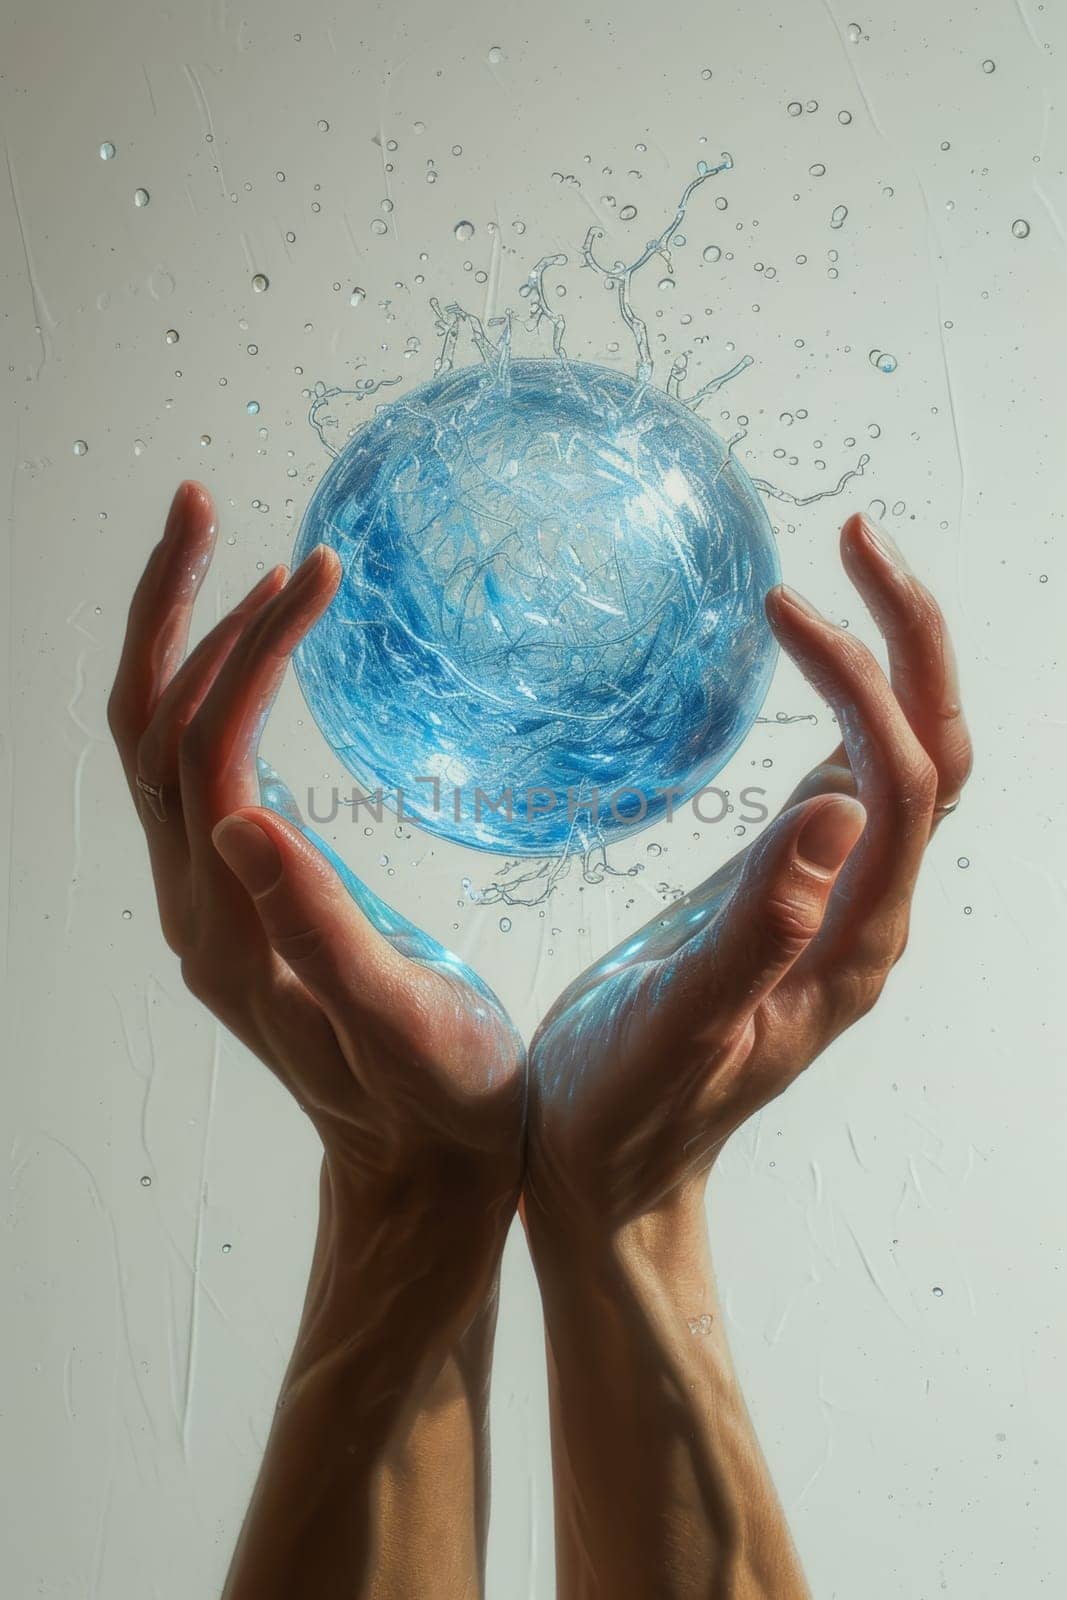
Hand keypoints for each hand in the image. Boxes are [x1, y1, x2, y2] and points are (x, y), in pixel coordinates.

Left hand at [108, 482, 522, 1220]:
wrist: (425, 1175)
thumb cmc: (441, 1100)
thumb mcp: (398, 1022)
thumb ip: (319, 926)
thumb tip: (243, 818)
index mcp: (233, 924)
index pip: (206, 748)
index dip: (250, 647)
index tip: (321, 569)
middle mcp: (199, 905)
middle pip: (144, 729)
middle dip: (173, 610)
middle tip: (209, 505)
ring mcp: (211, 904)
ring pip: (160, 748)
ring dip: (186, 643)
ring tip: (241, 556)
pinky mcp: (239, 902)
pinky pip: (198, 776)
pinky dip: (218, 694)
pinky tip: (264, 656)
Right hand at [525, 512, 971, 1236]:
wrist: (609, 1168)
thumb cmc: (629, 1108)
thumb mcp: (683, 1028)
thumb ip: (758, 928)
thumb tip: (840, 808)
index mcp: (852, 943)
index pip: (904, 783)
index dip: (861, 683)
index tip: (782, 607)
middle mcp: (864, 913)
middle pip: (938, 756)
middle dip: (910, 640)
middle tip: (858, 536)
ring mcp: (831, 899)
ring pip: (902, 761)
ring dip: (885, 660)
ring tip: (839, 568)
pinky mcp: (787, 891)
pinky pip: (848, 781)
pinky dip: (840, 704)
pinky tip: (801, 658)